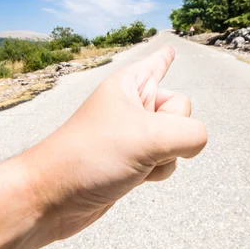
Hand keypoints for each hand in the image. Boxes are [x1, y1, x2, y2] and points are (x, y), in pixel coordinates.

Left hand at [21, 45, 207, 244]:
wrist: (54, 198)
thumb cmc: (91, 156)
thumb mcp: (150, 137)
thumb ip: (190, 133)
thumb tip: (195, 143)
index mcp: (130, 85)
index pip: (156, 64)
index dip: (164, 58)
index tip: (169, 50)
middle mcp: (131, 106)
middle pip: (181, 109)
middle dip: (173, 130)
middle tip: (143, 141)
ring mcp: (132, 135)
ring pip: (177, 140)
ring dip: (165, 156)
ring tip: (133, 162)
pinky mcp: (131, 161)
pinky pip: (165, 161)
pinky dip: (158, 171)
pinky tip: (135, 177)